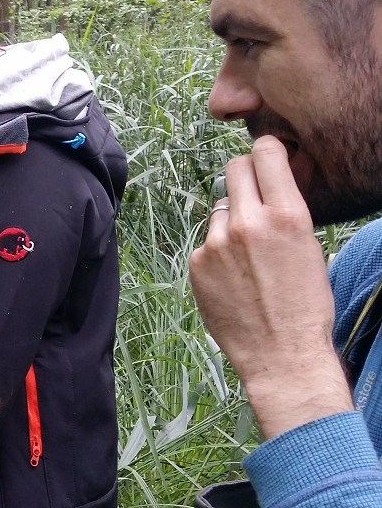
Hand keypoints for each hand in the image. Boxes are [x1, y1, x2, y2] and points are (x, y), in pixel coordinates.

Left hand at [190, 136, 351, 438]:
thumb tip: (272, 181)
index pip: (265, 153)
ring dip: (231, 220)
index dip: (266, 153)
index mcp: (287, 215)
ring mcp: (217, 243)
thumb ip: (286, 210)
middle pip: (234, 168)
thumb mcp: (310, 246)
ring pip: (220, 208)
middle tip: (254, 194)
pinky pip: (206, 241)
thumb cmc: (306, 304)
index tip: (268, 159)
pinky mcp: (197, 263)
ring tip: (250, 255)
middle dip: (245, 175)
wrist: (282, 354)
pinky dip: (217, 251)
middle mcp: (248, 222)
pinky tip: (235, 277)